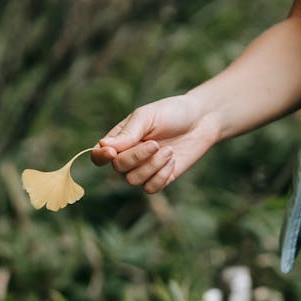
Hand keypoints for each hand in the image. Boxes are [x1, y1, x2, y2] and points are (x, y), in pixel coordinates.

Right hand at [91, 94, 221, 193]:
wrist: (201, 120)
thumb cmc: (171, 113)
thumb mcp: (147, 117)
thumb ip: (127, 133)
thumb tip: (103, 146)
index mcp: (120, 139)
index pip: (99, 155)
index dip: (101, 157)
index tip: (111, 153)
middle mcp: (129, 156)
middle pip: (118, 168)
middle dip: (136, 157)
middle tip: (155, 143)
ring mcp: (144, 169)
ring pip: (134, 181)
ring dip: (152, 166)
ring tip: (168, 150)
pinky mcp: (161, 178)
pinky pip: (151, 188)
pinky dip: (162, 175)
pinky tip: (172, 159)